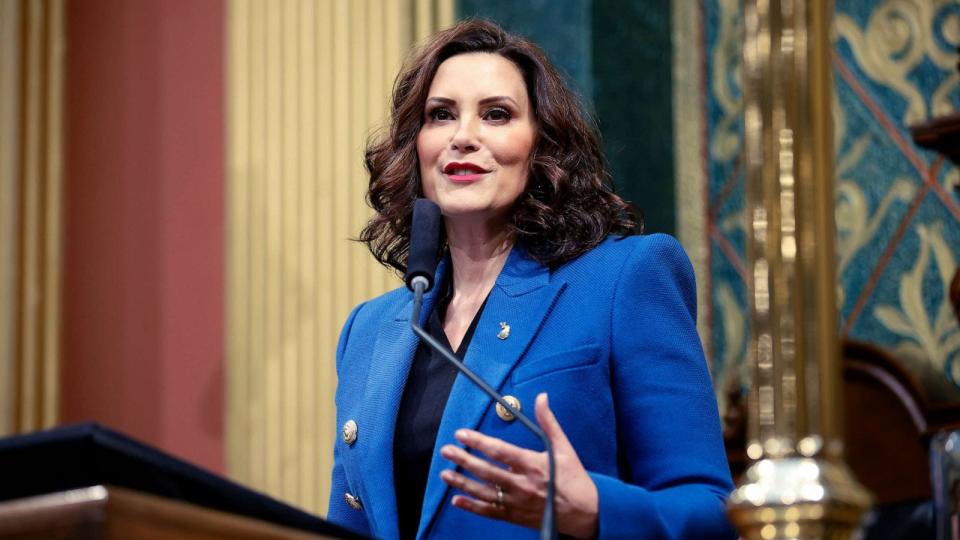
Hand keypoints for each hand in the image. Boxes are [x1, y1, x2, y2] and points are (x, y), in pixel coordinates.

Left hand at [439, 393, 598, 538]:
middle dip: (464, 460)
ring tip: (445, 474)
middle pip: (486, 471)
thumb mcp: (564, 447)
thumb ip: (548, 422)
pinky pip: (490, 511)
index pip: (500, 451)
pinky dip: (472, 507)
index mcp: (533, 465)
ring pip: (484, 492)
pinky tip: (457, 500)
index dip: (478, 441)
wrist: (586, 512)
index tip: (462, 434)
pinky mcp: (516, 516)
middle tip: (447, 450)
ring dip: (462, 483)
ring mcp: (517, 503)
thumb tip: (542, 397)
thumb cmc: (574, 478)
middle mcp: (522, 485)